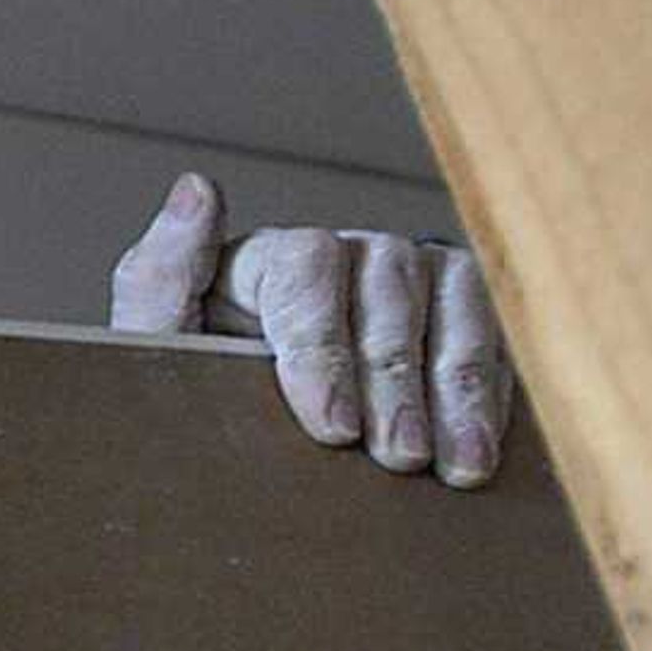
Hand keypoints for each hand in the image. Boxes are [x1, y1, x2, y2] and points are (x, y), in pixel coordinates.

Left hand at [110, 171, 510, 487]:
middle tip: (398, 456)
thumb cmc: (197, 397)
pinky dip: (494, 392)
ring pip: (455, 302)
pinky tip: (484, 450)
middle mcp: (345, 253)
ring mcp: (410, 278)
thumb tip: (198, 186)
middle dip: (395, 380)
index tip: (332, 425)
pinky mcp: (460, 312)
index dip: (321, 345)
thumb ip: (160, 278)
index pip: (305, 264)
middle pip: (387, 285)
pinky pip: (495, 332)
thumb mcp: (156, 348)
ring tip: (456, 464)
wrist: (242, 453)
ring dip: (457, 388)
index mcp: (265, 257)